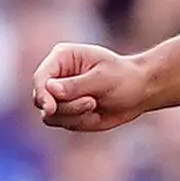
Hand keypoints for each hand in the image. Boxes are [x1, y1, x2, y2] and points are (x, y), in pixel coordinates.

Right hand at [29, 41, 154, 132]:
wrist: (139, 92)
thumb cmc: (124, 78)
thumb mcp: (102, 78)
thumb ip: (75, 85)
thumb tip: (50, 89)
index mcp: (62, 58)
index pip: (41, 77)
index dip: (42, 93)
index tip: (50, 108)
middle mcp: (56, 76)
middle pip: (41, 98)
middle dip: (65, 106)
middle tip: (91, 103)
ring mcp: (59, 95)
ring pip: (50, 114)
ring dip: (74, 114)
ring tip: (95, 104)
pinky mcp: (65, 111)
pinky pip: (62, 123)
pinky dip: (79, 121)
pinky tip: (95, 113)